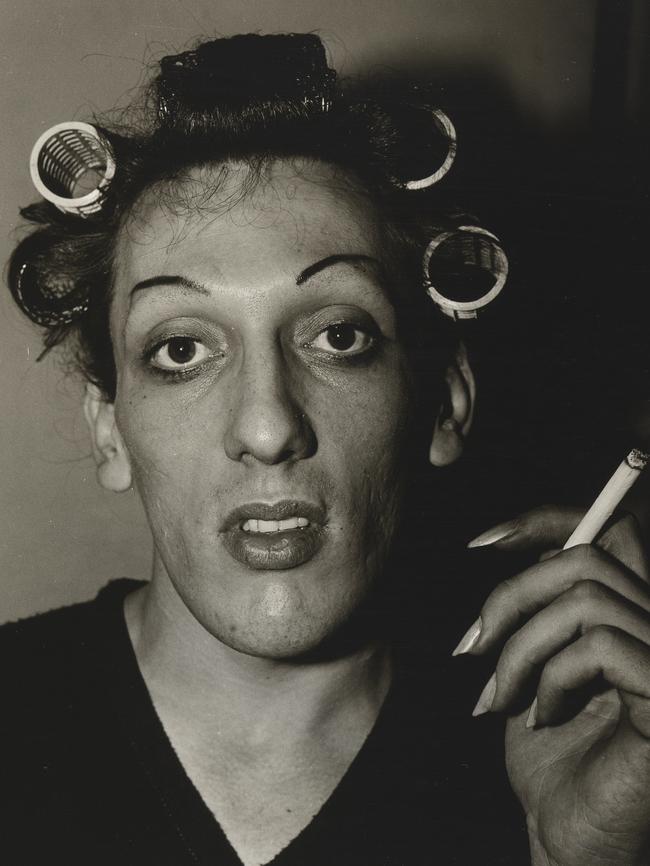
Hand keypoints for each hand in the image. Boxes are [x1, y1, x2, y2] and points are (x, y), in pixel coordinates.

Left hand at [455, 506, 649, 865]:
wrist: (570, 836)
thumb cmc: (550, 755)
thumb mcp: (532, 663)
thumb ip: (538, 606)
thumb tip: (501, 545)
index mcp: (630, 614)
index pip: (607, 529)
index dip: (544, 520)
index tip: (479, 545)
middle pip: (585, 556)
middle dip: (510, 596)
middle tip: (471, 648)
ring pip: (584, 600)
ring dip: (521, 648)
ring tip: (501, 698)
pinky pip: (600, 646)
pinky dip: (552, 677)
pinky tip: (541, 717)